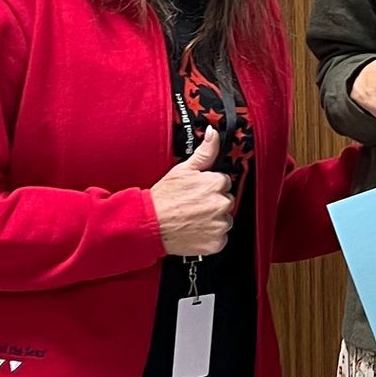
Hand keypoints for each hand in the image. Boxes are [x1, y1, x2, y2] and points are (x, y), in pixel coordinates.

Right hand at [150, 125, 233, 255]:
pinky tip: (195, 231)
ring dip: (213, 220)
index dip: (209, 186)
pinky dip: (210, 236)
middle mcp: (222, 204)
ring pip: (224, 220)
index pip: (223, 182)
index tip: (197, 192)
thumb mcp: (184, 169)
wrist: (149, 224)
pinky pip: (221, 238)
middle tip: (193, 206)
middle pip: (226, 201)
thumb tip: (214, 133)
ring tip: (193, 218)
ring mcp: (220, 225)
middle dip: (213, 202)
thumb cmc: (164, 197)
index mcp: (217, 183)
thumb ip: (205, 151)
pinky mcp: (216, 243)